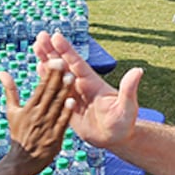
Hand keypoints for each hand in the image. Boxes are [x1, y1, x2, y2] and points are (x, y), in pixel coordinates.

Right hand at [0, 55, 76, 174]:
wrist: (21, 161)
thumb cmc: (18, 134)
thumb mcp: (11, 111)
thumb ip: (10, 90)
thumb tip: (2, 72)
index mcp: (29, 107)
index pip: (41, 87)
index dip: (49, 73)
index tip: (55, 60)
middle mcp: (37, 115)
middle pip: (49, 93)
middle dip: (57, 77)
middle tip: (64, 61)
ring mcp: (46, 126)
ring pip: (56, 106)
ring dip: (64, 91)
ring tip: (71, 76)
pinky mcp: (54, 138)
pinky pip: (61, 123)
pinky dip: (66, 113)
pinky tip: (72, 102)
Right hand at [34, 31, 142, 149]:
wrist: (116, 138)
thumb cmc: (124, 122)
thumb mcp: (127, 106)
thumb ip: (128, 89)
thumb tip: (138, 71)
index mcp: (93, 83)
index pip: (77, 63)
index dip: (66, 51)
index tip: (56, 36)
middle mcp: (82, 85)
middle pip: (64, 65)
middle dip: (52, 51)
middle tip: (40, 36)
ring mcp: (74, 95)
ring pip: (57, 75)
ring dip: (47, 61)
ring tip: (36, 47)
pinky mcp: (68, 107)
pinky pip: (55, 92)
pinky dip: (47, 80)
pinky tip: (39, 69)